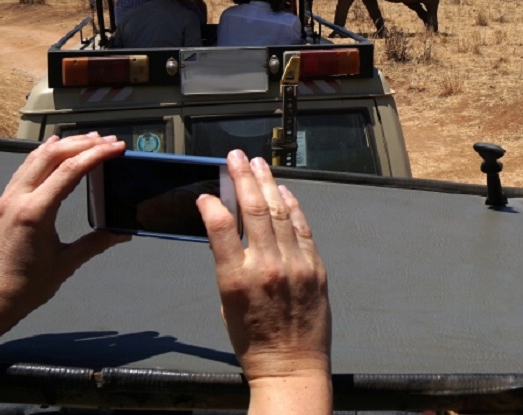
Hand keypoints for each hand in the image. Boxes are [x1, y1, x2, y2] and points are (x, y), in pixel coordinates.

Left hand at [0, 133, 128, 346]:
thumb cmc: (24, 288)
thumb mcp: (65, 264)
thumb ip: (96, 243)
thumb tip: (122, 233)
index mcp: (35, 213)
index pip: (69, 171)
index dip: (96, 155)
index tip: (116, 147)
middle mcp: (17, 199)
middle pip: (52, 155)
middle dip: (82, 144)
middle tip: (107, 141)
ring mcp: (7, 199)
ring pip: (35, 157)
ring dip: (63, 145)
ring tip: (87, 140)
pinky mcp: (2, 204)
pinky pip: (24, 169)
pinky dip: (43, 155)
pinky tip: (54, 149)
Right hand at [197, 151, 330, 386]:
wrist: (292, 366)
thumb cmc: (254, 341)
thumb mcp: (226, 304)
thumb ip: (228, 266)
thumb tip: (227, 233)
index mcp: (235, 280)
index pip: (220, 228)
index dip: (212, 205)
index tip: (207, 193)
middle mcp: (266, 267)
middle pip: (252, 210)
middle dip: (243, 178)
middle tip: (235, 157)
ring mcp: (295, 265)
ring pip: (279, 213)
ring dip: (268, 184)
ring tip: (258, 164)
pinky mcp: (316, 267)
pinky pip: (303, 228)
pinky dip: (292, 207)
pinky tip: (282, 192)